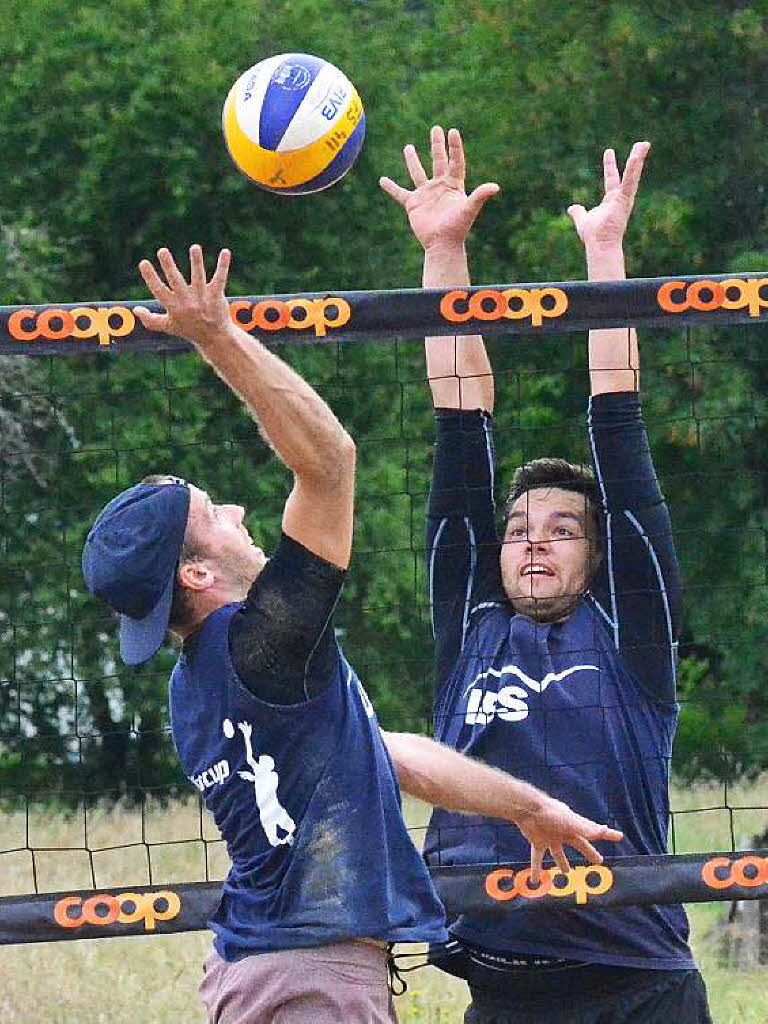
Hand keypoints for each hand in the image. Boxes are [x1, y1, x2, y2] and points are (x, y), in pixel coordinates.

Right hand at [135, 244, 233, 348]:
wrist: (214, 337)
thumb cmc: (189, 330)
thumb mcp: (168, 326)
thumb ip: (150, 319)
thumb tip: (135, 310)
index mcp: (174, 307)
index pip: (159, 290)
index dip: (150, 277)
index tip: (143, 263)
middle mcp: (187, 301)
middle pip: (176, 281)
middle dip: (169, 266)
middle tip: (162, 250)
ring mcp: (203, 297)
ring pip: (199, 277)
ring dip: (197, 262)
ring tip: (195, 248)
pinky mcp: (216, 295)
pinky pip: (220, 278)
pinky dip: (223, 265)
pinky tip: (225, 252)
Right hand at [379, 125, 498, 251]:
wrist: (442, 245)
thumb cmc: (457, 228)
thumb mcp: (469, 210)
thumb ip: (480, 196)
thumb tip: (495, 187)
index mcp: (454, 185)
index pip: (455, 162)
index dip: (454, 147)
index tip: (452, 131)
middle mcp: (440, 187)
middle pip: (438, 161)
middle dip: (437, 145)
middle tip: (435, 128)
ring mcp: (426, 195)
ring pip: (418, 173)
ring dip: (412, 160)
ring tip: (408, 147)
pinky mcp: (414, 204)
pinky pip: (400, 194)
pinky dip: (391, 187)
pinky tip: (382, 180)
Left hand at [515, 796, 622, 882]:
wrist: (528, 809)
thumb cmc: (551, 813)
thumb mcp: (570, 821)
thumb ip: (586, 828)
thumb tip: (604, 830)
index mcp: (575, 826)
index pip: (595, 831)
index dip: (607, 834)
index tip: (619, 837)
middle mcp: (564, 832)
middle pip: (579, 845)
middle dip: (589, 852)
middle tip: (599, 861)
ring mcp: (551, 837)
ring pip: (558, 853)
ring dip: (562, 863)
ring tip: (567, 872)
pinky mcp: (538, 841)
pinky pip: (538, 858)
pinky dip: (537, 869)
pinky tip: (536, 881)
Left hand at [567, 141, 649, 251]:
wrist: (599, 245)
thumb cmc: (594, 236)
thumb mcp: (583, 220)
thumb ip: (578, 212)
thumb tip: (572, 208)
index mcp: (611, 200)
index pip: (611, 178)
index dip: (610, 165)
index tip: (609, 151)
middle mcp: (620, 198)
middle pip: (629, 174)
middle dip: (635, 159)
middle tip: (642, 144)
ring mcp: (624, 199)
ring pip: (632, 176)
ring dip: (638, 160)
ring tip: (644, 144)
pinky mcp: (624, 200)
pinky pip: (630, 182)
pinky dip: (633, 170)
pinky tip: (636, 157)